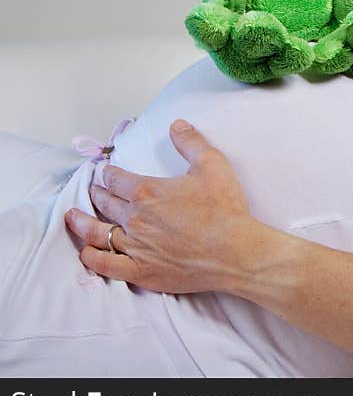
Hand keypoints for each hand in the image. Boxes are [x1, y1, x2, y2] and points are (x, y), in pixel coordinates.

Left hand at [65, 120, 253, 293]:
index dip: (107, 172)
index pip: (115, 178)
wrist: (236, 252)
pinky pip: (105, 264)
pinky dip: (91, 257)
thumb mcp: (213, 166)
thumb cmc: (226, 210)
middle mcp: (135, 219)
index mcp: (147, 192)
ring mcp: (136, 247)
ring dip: (82, 222)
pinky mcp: (141, 271)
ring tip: (73, 217)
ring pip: (98, 233)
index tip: (105, 171)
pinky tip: (86, 252)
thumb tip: (176, 125)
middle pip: (104, 202)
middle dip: (97, 193)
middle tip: (94, 190)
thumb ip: (191, 143)